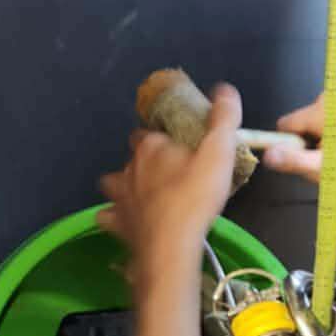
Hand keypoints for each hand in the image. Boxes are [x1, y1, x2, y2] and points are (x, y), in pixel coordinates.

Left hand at [99, 83, 240, 285]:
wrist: (171, 245)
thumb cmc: (195, 197)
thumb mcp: (218, 154)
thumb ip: (223, 121)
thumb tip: (226, 90)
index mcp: (151, 147)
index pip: (149, 133)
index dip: (162, 138)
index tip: (177, 145)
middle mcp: (130, 168)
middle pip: (132, 157)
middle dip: (143, 161)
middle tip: (166, 171)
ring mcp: (120, 197)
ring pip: (113, 184)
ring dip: (124, 186)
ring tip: (143, 194)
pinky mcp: (117, 224)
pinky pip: (108, 216)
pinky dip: (115, 217)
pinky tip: (128, 220)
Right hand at [260, 90, 335, 184]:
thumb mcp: (321, 167)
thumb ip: (292, 159)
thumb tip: (268, 155)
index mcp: (323, 109)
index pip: (286, 124)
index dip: (289, 144)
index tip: (301, 157)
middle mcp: (335, 100)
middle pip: (303, 124)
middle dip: (309, 144)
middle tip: (325, 162)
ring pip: (319, 125)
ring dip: (324, 142)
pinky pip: (335, 123)